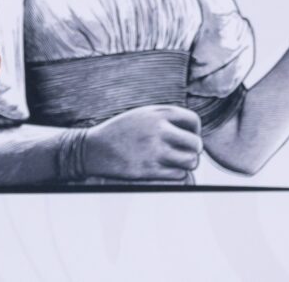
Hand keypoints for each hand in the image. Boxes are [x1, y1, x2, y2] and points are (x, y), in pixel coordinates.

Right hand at [84, 105, 201, 180]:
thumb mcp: (141, 115)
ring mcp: (154, 150)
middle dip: (192, 150)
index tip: (186, 137)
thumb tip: (193, 131)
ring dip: (185, 164)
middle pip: (196, 144)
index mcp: (157, 113)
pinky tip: (162, 169)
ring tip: (174, 162)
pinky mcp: (149, 169)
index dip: (194, 130)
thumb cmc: (120, 131)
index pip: (193, 120)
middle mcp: (158, 130)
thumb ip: (165, 118)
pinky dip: (175, 174)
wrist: (93, 148)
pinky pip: (178, 175)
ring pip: (190, 161)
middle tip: (182, 153)